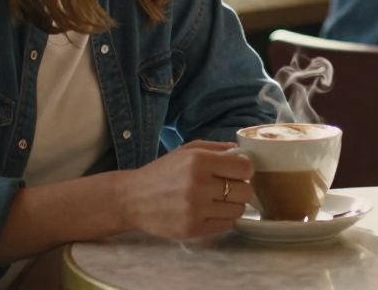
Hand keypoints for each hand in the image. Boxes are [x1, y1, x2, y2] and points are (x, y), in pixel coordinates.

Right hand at [118, 140, 254, 238]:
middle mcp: (198, 185)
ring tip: (219, 200)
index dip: (245, 169)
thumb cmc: (162, 172)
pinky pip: (226, 225)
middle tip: (229, 187)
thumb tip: (243, 153)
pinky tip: (211, 211)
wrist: (132, 199)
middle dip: (241, 188)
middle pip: (245, 191)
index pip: (244, 167)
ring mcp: (196, 209)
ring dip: (233, 204)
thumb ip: (216, 148)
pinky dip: (223, 218)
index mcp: (198, 161)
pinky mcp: (193, 229)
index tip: (238, 171)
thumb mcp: (187, 151)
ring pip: (238, 210)